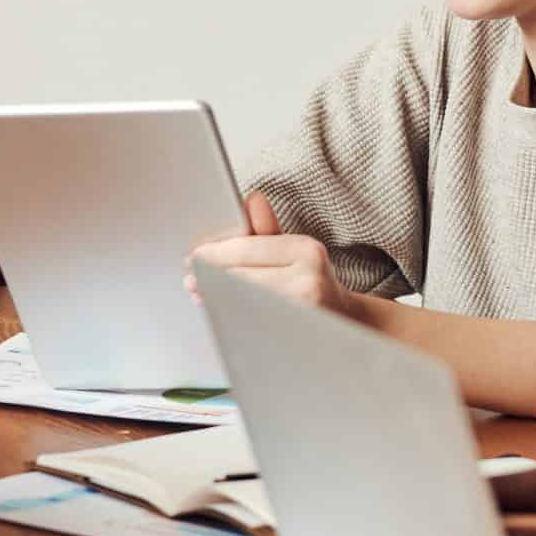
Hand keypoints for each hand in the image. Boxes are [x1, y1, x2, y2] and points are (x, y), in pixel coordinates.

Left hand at [184, 191, 368, 323]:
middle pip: (240, 277)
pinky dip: (232, 317)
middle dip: (210, 278)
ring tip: (200, 295)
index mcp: (307, 250)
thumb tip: (252, 198)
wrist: (346, 322)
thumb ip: (268, 229)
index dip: (214, 254)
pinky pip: (251, 325)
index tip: (193, 257)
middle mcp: (308, 280)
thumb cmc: (313, 281)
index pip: (246, 249)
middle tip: (190, 280)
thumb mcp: (296, 250)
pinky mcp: (293, 336)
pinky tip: (221, 312)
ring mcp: (301, 312)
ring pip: (242, 302)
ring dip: (216, 299)